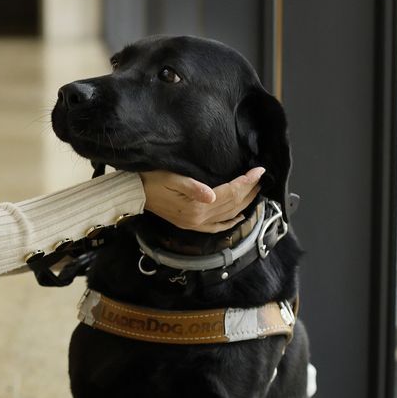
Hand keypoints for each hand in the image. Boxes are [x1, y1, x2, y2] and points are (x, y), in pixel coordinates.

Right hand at [138, 167, 264, 231]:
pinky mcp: (190, 224)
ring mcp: (195, 224)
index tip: (259, 171)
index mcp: (195, 206)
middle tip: (262, 178)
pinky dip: (230, 221)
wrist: (134, 193)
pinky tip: (239, 216)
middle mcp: (198, 218)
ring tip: (256, 191)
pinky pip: (216, 226)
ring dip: (244, 203)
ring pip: (228, 215)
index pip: (229, 192)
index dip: (246, 181)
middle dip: (249, 190)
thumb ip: (192, 187)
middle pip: (232, 204)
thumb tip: (212, 195)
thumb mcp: (171, 178)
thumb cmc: (151, 180)